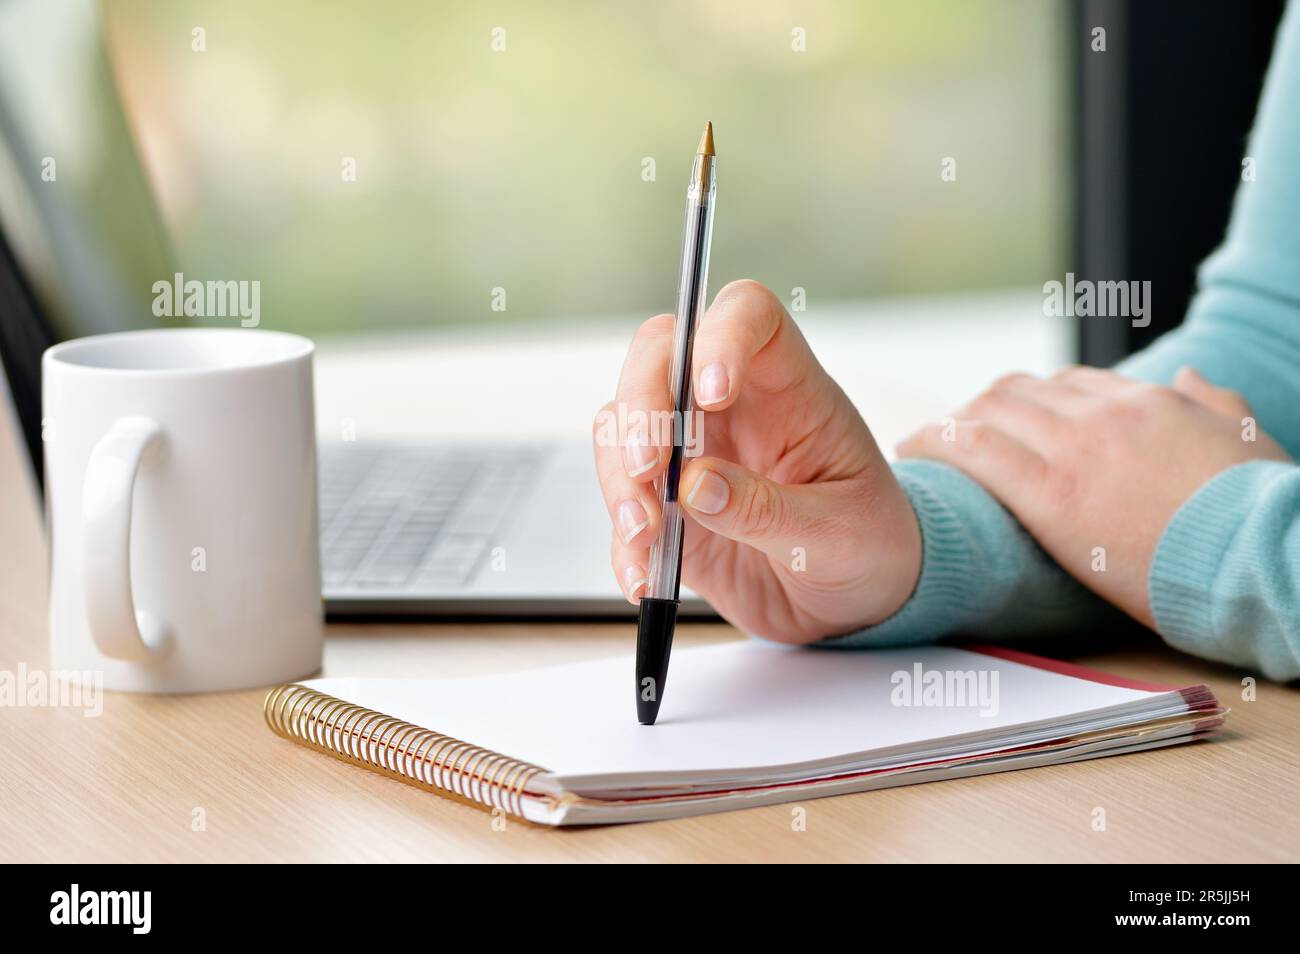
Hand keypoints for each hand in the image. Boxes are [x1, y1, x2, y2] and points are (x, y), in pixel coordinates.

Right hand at [593, 280, 920, 642]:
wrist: (858, 598)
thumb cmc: (869, 542)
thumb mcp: (837, 533)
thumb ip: (766, 508)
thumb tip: (693, 485)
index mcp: (791, 389)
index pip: (749, 316)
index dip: (721, 334)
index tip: (710, 393)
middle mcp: (731, 407)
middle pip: (661, 356)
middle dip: (641, 407)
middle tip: (647, 470)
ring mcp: (692, 452)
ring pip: (624, 424)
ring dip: (619, 476)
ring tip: (645, 535)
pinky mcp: (667, 504)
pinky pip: (623, 503)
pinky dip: (623, 542)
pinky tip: (645, 577)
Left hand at [898, 365, 1290, 626]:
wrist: (1267, 556)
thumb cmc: (1261, 512)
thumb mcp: (1247, 438)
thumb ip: (1212, 402)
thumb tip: (1186, 377)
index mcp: (1149, 402)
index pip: (1069, 385)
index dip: (1029, 402)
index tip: (1007, 420)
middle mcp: (1106, 415)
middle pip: (1019, 392)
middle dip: (980, 410)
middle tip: (953, 434)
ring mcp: (1078, 451)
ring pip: (991, 413)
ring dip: (951, 424)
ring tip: (923, 445)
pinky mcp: (1055, 498)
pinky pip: (978, 452)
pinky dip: (937, 443)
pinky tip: (913, 450)